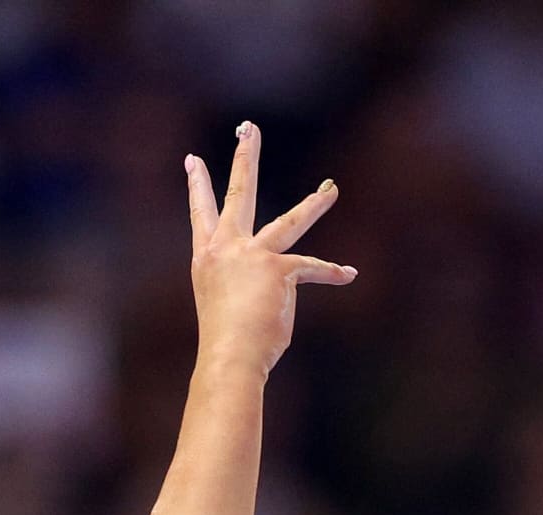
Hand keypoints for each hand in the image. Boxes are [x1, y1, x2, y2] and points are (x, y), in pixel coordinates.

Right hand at [186, 122, 356, 380]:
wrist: (230, 356)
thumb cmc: (228, 345)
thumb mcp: (225, 310)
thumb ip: (242, 290)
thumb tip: (270, 292)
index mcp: (207, 259)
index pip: (200, 215)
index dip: (197, 186)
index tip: (193, 159)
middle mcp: (227, 250)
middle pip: (239, 195)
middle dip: (246, 157)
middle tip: (249, 128)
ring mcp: (253, 256)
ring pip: (290, 223)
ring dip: (315, 205)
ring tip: (332, 188)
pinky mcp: (279, 269)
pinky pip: (313, 269)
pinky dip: (332, 274)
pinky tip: (349, 274)